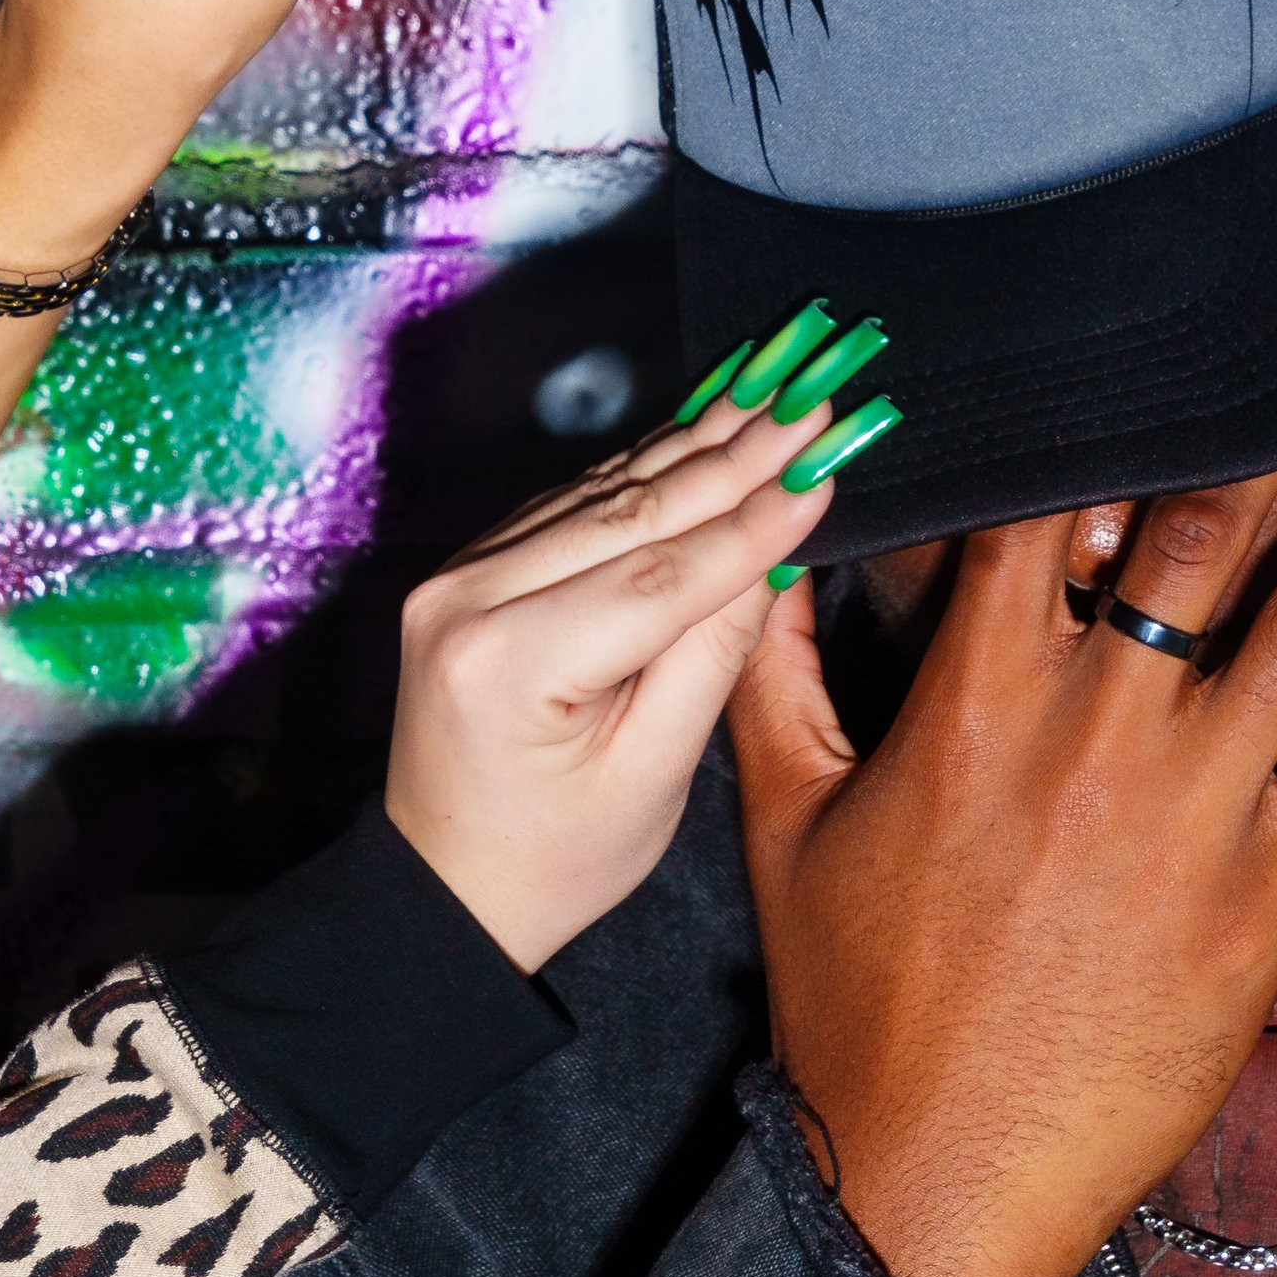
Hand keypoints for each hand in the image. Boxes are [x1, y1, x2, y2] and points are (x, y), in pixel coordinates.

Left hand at [386, 384, 839, 970]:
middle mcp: (466, 601)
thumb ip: (712, 652)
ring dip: (698, 440)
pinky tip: (709, 426)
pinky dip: (649, 469)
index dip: (755, 516)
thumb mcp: (653, 774)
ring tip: (778, 387)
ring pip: (604, 492)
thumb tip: (778, 544)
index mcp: (506, 664)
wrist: (446, 889)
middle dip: (737, 449)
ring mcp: (458, 577)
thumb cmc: (555, 857)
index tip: (829, 456)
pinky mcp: (469, 569)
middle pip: (631, 511)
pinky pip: (574, 505)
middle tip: (817, 392)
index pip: (659, 574)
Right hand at [728, 407, 1276, 1276]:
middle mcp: (1097, 726)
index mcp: (976, 695)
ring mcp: (1193, 806)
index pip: (1053, 513)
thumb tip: (772, 561)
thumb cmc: (854, 1001)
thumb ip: (780, 677)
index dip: (1114, 417)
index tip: (1178, 344)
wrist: (936, 1174)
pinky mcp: (1265, 893)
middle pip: (1206, 535)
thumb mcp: (784, 823)